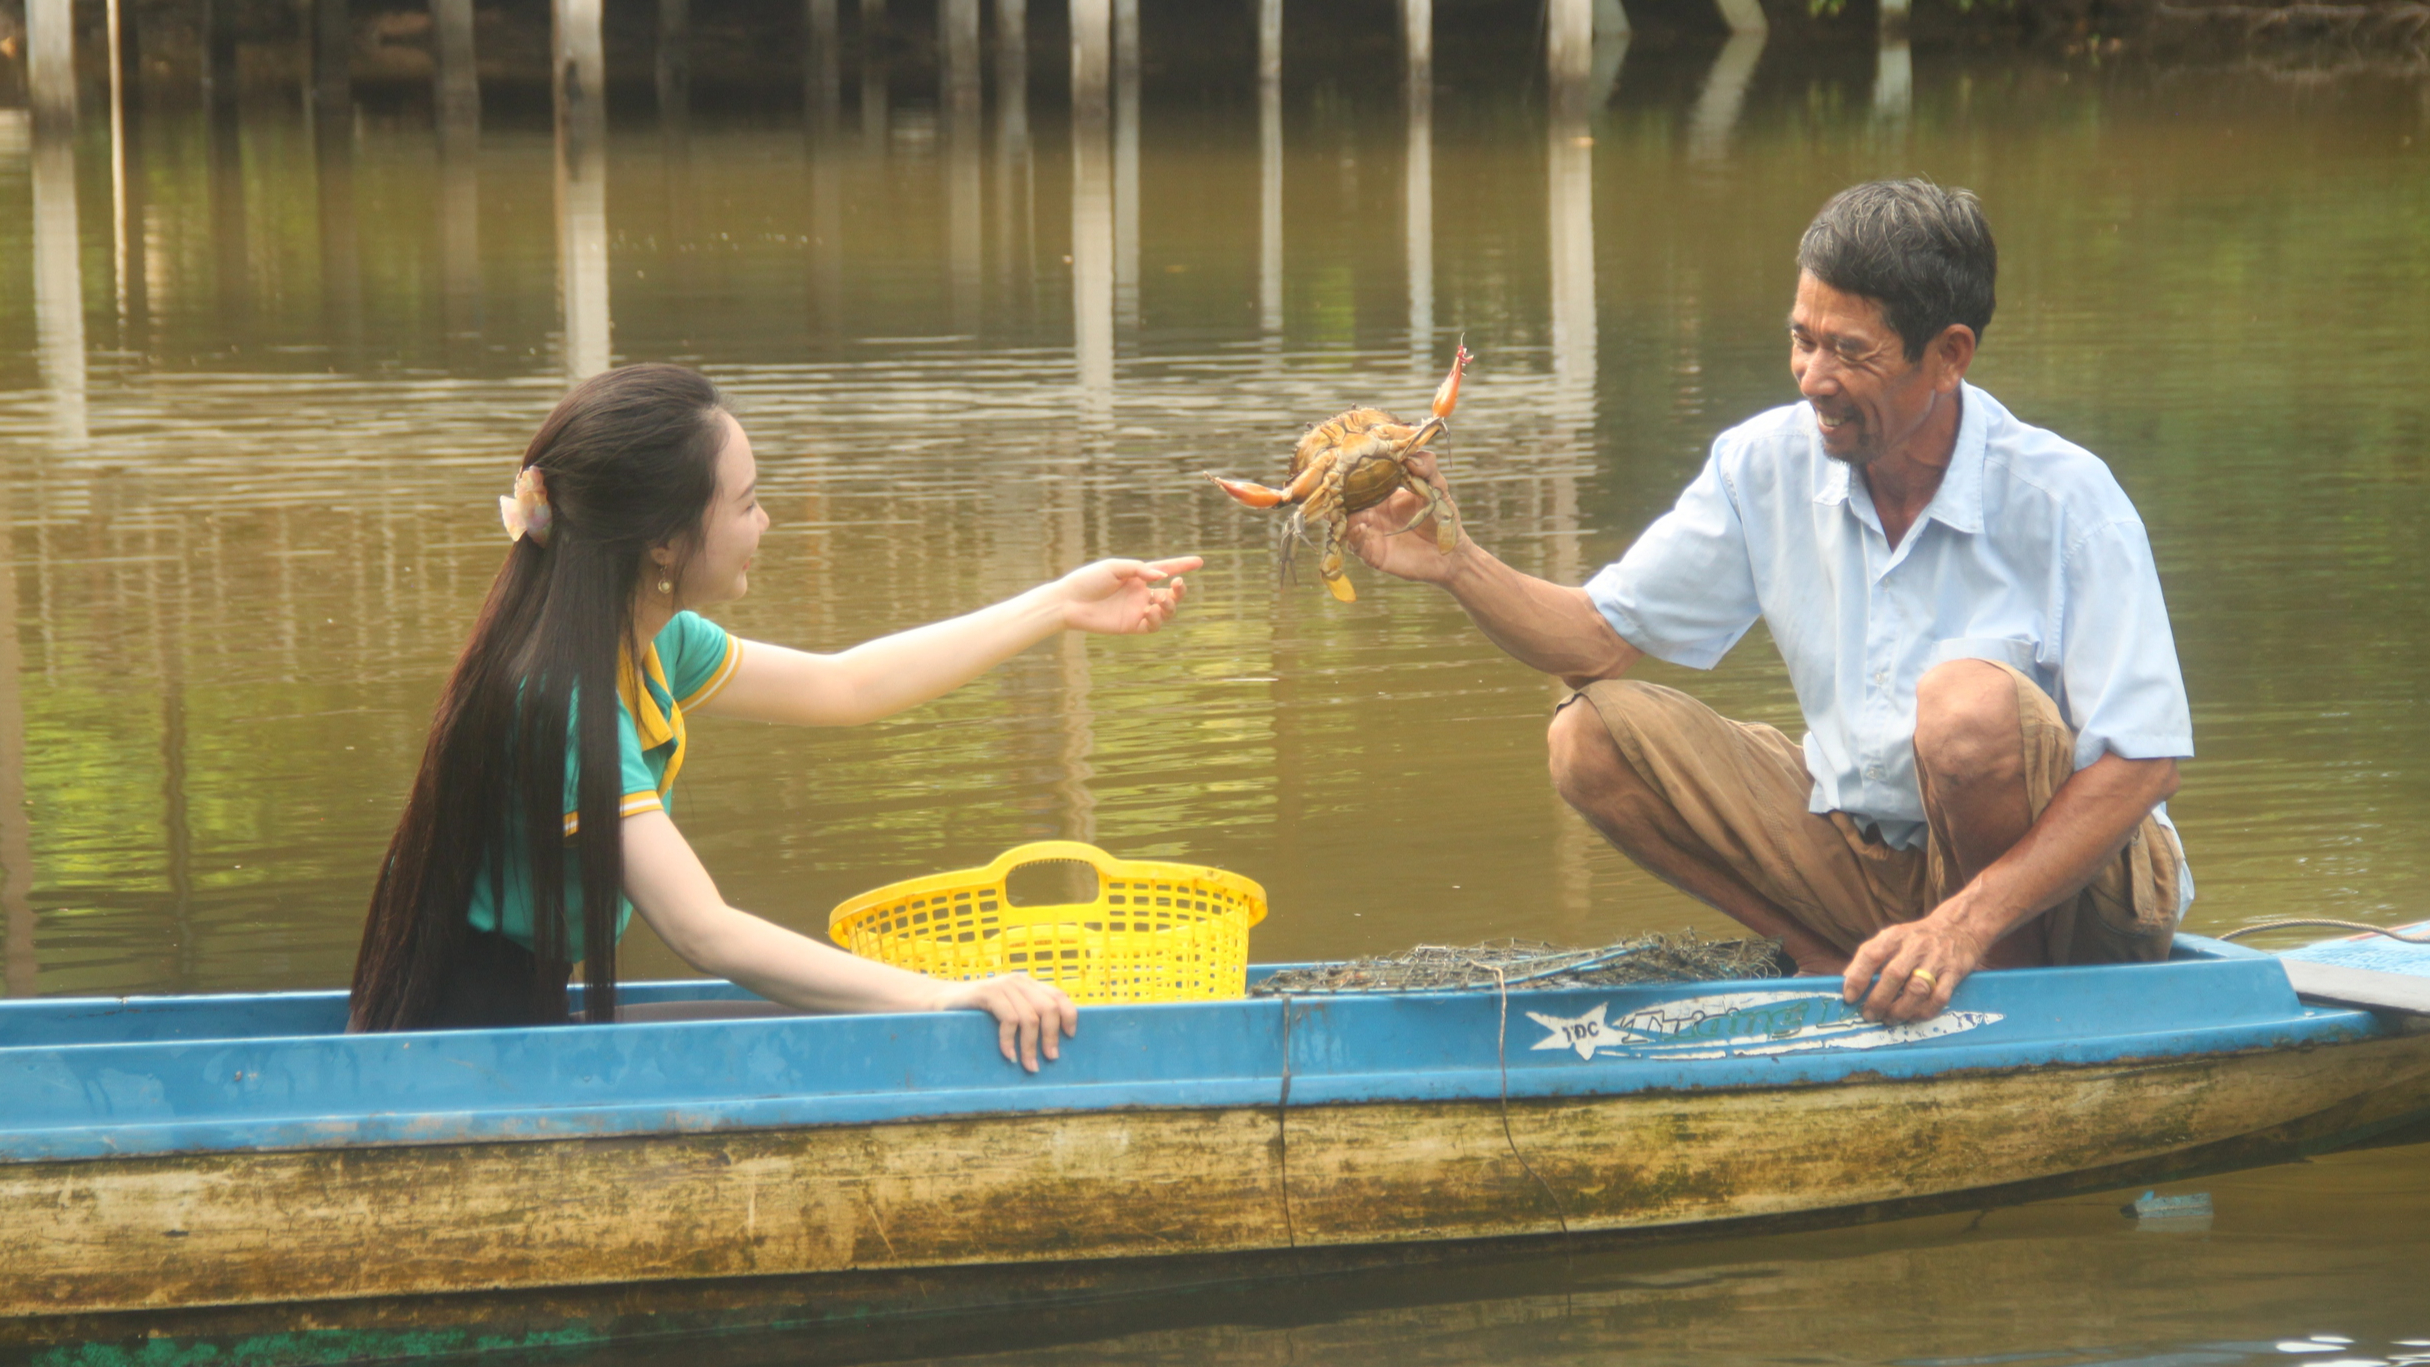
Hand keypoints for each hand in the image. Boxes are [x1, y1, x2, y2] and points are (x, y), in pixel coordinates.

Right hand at [936, 973, 1079, 1071]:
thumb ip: (1026, 1016)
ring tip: (1028, 1065)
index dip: (1069, 1015)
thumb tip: (1053, 1044)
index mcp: (1027, 984)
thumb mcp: (1006, 1011)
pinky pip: (1009, 1019)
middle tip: (1050, 1058)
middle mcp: (1018, 981)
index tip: (1070, 1037)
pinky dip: (1010, 1041)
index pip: (1059, 995)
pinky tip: (1008, 1055)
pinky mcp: (986, 993)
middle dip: (1051, 1036)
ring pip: (1030, 1018)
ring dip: (1030, 1046)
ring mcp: (1002, 986)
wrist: (940, 1002)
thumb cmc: (977, 1014)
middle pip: (1049, 1008)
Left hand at [1054, 556, 1199, 634]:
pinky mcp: (1131, 626)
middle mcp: (1140, 593)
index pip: (1164, 569)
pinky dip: (1157, 619)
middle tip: (1177, 585)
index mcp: (1137, 576)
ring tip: (1160, 601)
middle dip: (1180, 591)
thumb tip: (1162, 577)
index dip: (1182, 565)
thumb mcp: (1115, 567)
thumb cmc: (1088, 580)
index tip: (1199, 562)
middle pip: (1170, 594)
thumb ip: (1139, 570)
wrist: (1069, 601)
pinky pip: (1152, 626)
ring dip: (1170, 606)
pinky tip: (1150, 611)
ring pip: (1166, 612)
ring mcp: (1137, 610)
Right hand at [1341, 453, 1466, 584]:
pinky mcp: (1372, 554)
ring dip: (1341, 515)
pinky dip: (1354, 536)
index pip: (1362, 482)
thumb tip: (1410, 456)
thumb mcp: (1437, 489)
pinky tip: (1361, 527)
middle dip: (1339, 494)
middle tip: (1336, 485)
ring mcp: (1371, 533)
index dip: (1354, 473)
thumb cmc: (1444, 520)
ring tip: (1345, 508)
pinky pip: (1355, 545)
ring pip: (1346, 522)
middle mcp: (1373, 513)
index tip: (1350, 463)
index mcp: (1385, 495)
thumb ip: (1428, 468)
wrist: (1451, 554)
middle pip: (1347, 502)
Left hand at [1841, 908, 1990, 1022]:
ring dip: (1900, 1009)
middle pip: (1894, 975)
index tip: (1849, 997)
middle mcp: (1915, 946)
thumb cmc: (1916, 939)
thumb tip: (1845, 981)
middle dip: (1878, 1000)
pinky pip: (1939, 998)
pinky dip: (1924, 1012)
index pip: (1871, 954)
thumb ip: (1869, 956)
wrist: (1958, 928)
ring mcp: (1936, 960)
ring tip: (1889, 1019)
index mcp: (1894, 936)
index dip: (1857, 977)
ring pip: (1917, 989)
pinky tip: (1912, 1017)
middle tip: (1869, 1015)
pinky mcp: (1954, 973)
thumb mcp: (1890, 938)